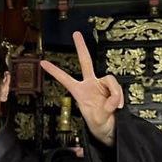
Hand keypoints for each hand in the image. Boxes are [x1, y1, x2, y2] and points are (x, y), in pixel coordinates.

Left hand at [40, 31, 123, 146]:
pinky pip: (117, 88)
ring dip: (114, 93)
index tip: (43, 63)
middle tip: (75, 34)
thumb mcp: (99, 119)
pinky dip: (118, 96)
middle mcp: (90, 85)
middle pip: (86, 62)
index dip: (54, 71)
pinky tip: (117, 106)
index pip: (65, 79)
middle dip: (81, 47)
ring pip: (110, 79)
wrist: (109, 127)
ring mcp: (101, 85)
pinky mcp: (112, 88)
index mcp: (79, 92)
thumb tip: (113, 98)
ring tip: (114, 106)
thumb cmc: (99, 123)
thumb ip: (106, 108)